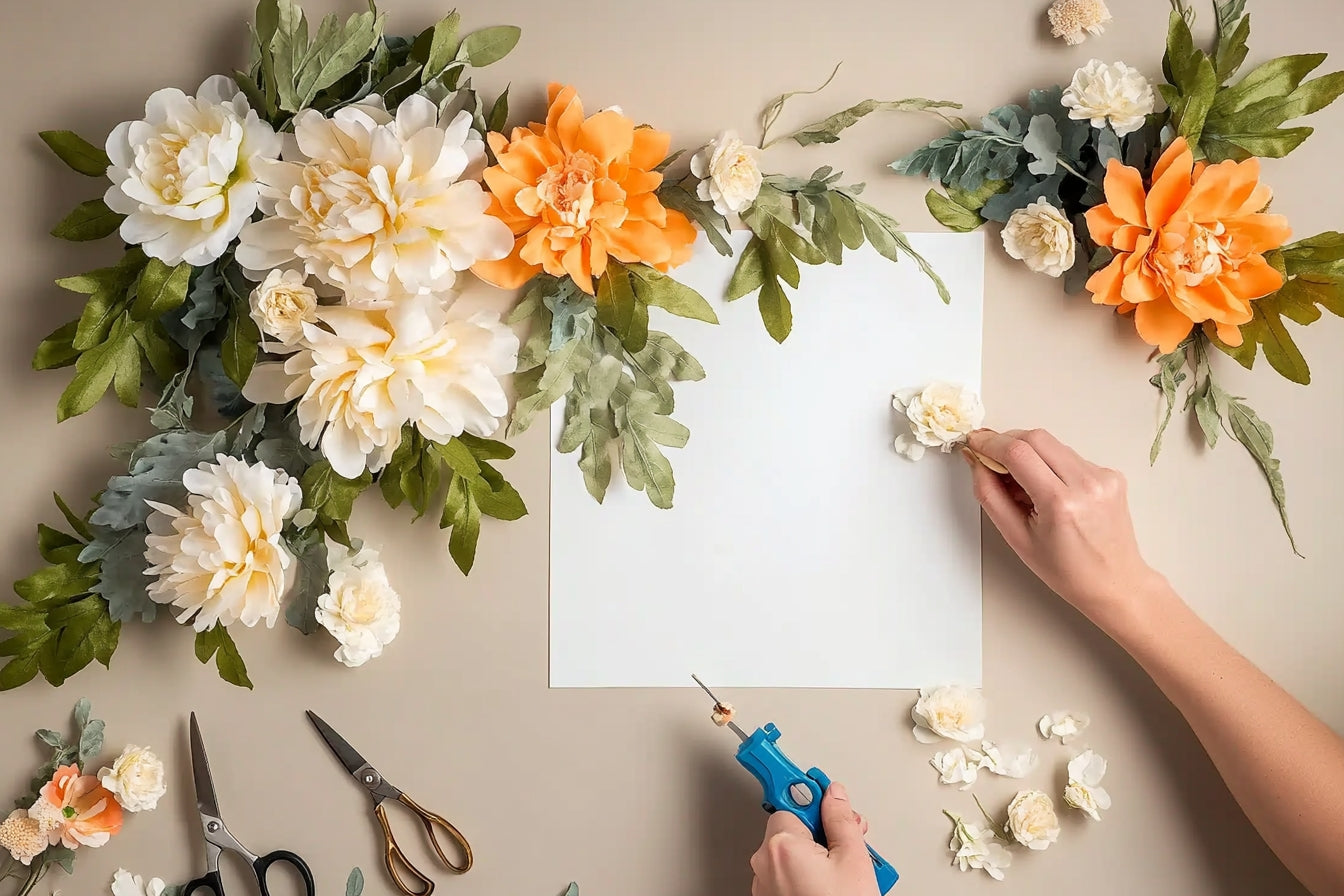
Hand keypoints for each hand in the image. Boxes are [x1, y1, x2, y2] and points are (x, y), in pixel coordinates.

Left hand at [750, 783, 877, 895]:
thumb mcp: (853, 859)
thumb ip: (841, 820)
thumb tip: (834, 796)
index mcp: (781, 846)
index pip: (792, 802)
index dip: (812, 797)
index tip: (811, 779)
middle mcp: (765, 864)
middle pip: (793, 828)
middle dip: (821, 831)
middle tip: (848, 843)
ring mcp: (765, 885)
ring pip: (791, 853)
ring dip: (815, 854)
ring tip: (844, 871)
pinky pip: (787, 874)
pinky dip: (805, 873)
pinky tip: (830, 882)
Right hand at [964, 428, 1164, 628]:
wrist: (1114, 582)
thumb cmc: (1066, 570)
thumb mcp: (1016, 537)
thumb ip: (990, 495)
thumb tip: (976, 461)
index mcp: (1061, 503)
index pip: (1018, 452)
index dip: (990, 442)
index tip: (974, 442)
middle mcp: (1087, 483)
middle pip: (1036, 437)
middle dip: (1007, 441)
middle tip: (991, 459)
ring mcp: (1103, 476)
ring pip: (1053, 444)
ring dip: (1029, 453)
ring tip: (1022, 484)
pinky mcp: (1111, 474)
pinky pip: (1069, 456)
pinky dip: (1050, 464)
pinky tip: (1048, 489)